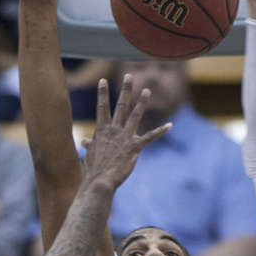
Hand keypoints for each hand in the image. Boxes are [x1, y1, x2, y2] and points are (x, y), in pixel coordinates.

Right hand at [81, 75, 170, 190]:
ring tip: (147, 90)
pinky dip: (160, 131)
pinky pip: (150, 137)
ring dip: (142, 102)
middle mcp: (114, 130)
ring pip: (135, 116)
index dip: (102, 93)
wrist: (100, 180)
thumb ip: (89, 144)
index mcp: (102, 130)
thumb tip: (84, 141)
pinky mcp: (134, 147)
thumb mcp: (90, 153)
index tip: (102, 80)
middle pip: (121, 105)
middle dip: (125, 90)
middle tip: (129, 75)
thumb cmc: (93, 169)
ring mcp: (125, 138)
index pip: (102, 107)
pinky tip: (170, 125)